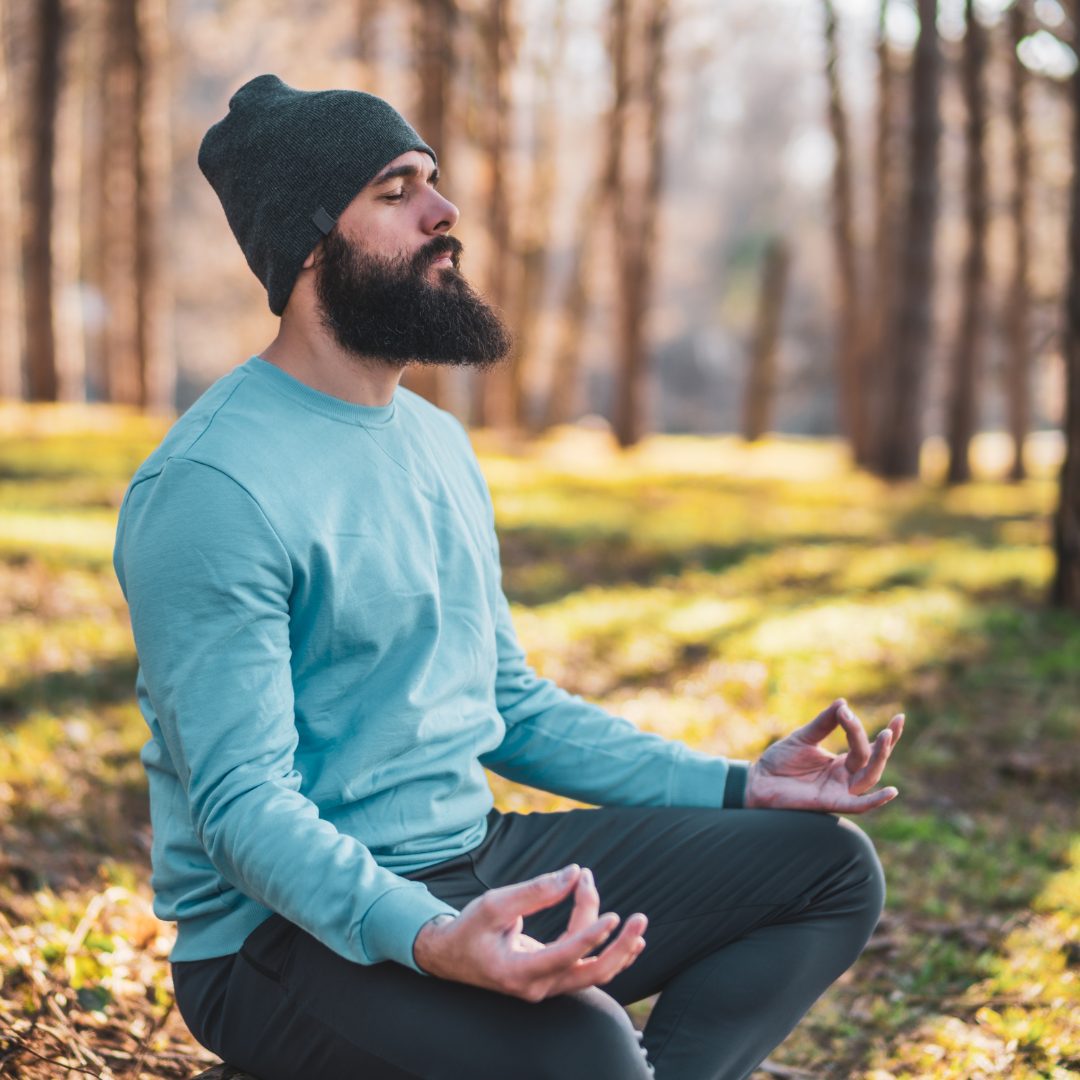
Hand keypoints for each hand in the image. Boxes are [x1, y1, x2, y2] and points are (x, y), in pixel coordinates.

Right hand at [412, 864, 647, 1001]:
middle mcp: (538, 987)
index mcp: (519, 972)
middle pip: (591, 974)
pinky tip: (628, 939)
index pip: (565, 956)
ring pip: (593, 972)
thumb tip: (574, 873)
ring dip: (618, 948)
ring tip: (638, 922)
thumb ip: (536, 891)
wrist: (450, 957)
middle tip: (639, 918)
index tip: (613, 916)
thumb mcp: (495, 903)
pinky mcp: (552, 978)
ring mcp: (547, 986)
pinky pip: (587, 969)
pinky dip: (608, 953)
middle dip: (619, 947)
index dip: (591, 936)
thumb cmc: (470, 928)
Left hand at [745, 699, 903, 813]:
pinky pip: (858, 805)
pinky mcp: (830, 803)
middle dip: (884, 746)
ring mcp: (839, 791)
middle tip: (891, 728)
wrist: (757, 781)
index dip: (875, 732)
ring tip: (885, 736)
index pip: (865, 747)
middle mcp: (844, 778)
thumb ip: (824, 723)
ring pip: (869, 778)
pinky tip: (891, 791)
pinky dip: (875, 800)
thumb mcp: (803, 737)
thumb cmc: (779, 761)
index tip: (879, 713)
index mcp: (841, 763)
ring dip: (879, 759)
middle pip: (873, 762)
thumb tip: (843, 703)